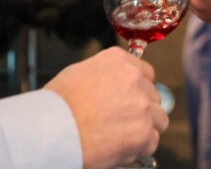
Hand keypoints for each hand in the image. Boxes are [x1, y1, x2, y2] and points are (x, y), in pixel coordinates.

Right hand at [45, 47, 167, 168]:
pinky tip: (119, 148)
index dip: (138, 91)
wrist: (51, 130)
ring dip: (145, 128)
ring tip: (121, 136)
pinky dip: (139, 148)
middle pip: (153, 97)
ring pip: (159, 119)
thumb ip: (105, 76)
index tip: (130, 101)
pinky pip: (152, 142)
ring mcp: (142, 106)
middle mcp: (135, 79)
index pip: (146, 74)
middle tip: (122, 122)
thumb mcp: (78, 73)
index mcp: (120, 61)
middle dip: (142, 110)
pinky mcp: (143, 133)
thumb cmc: (56, 105)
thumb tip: (112, 86)